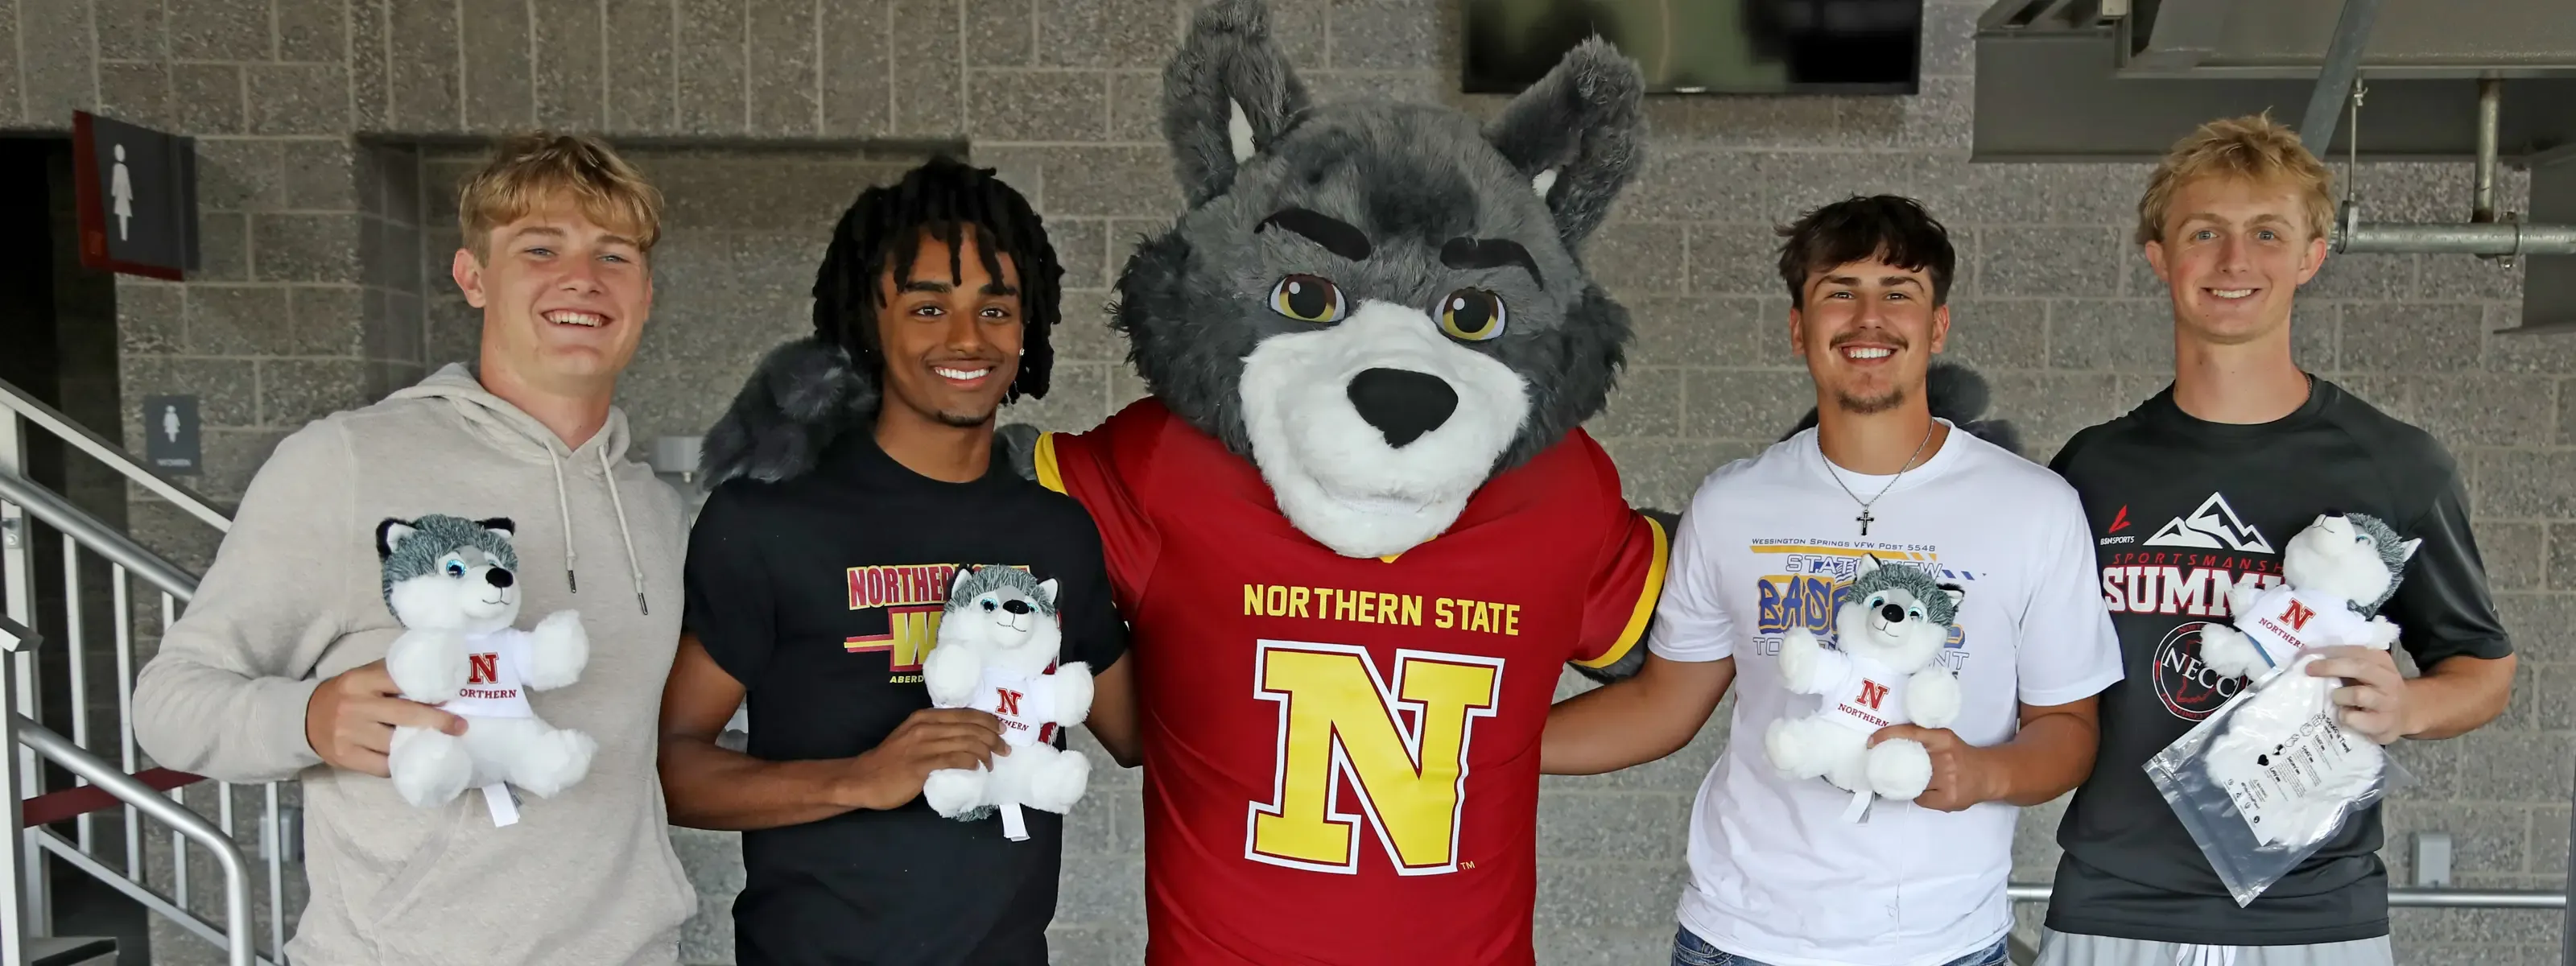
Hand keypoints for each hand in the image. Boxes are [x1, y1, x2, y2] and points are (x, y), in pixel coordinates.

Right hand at [303, 660, 467, 776]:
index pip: (401, 680)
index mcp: (361, 681)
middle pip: (405, 714)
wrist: (305, 719)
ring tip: (440, 744)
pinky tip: (414, 759)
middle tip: (460, 727)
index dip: (429, 689)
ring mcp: (349, 733)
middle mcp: (355, 705)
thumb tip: (437, 677)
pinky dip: (401, 763)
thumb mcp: (363, 677)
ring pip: (395, 742)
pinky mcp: (346, 756)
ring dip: (421, 744)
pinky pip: (382, 765)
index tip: (453, 695)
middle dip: (437, 721)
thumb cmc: (347, 696)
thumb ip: (392, 676)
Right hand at [842, 708, 1007, 810]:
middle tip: (1004, 749)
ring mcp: (922, 745)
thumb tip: (964, 738)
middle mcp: (925, 727)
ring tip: (992, 763)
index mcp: (924, 717)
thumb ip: (934, 734)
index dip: (987, 720)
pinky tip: (977, 767)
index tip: (1001, 729)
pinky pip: (953, 759)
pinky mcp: (920, 765)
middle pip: (969, 727)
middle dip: (993, 737)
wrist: (863, 779)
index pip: (964, 714)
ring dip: (985, 752)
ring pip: (965, 742)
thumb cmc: (890, 761)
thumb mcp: (912, 737)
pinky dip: (970, 762)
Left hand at [1867, 725, 2001, 811]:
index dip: (1888, 736)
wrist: (1989, 775)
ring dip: (1909, 783)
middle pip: (1907, 763)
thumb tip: (1890, 745)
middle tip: (1882, 765)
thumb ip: (1924, 741)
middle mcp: (1945, 757)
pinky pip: (1921, 798)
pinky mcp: (1947, 799)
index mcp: (1942, 739)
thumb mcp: (1945, 741)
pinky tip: (1932, 792)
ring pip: (1912, 784)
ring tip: (1918, 781)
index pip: (1911, 733)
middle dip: (1892, 765)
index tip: (1872, 741)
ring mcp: (1947, 780)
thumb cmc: (1961, 757)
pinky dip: (1921, 796)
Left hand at [2304, 645, 2412, 743]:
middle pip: (2359, 667)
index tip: (2308, 653)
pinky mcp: (2383, 724)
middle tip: (2309, 670)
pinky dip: (2345, 716)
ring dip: (2339, 696)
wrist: (2407, 714)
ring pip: (2358, 694)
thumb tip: (2308, 655)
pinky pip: (2356, 718)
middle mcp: (2388, 679)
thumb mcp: (2368, 671)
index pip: (2356, 651)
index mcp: (2382, 661)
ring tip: (2336, 699)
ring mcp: (2388, 703)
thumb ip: (2346, 662)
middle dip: (2330, 667)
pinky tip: (2344, 715)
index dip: (2330, 651)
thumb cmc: (2376, 689)